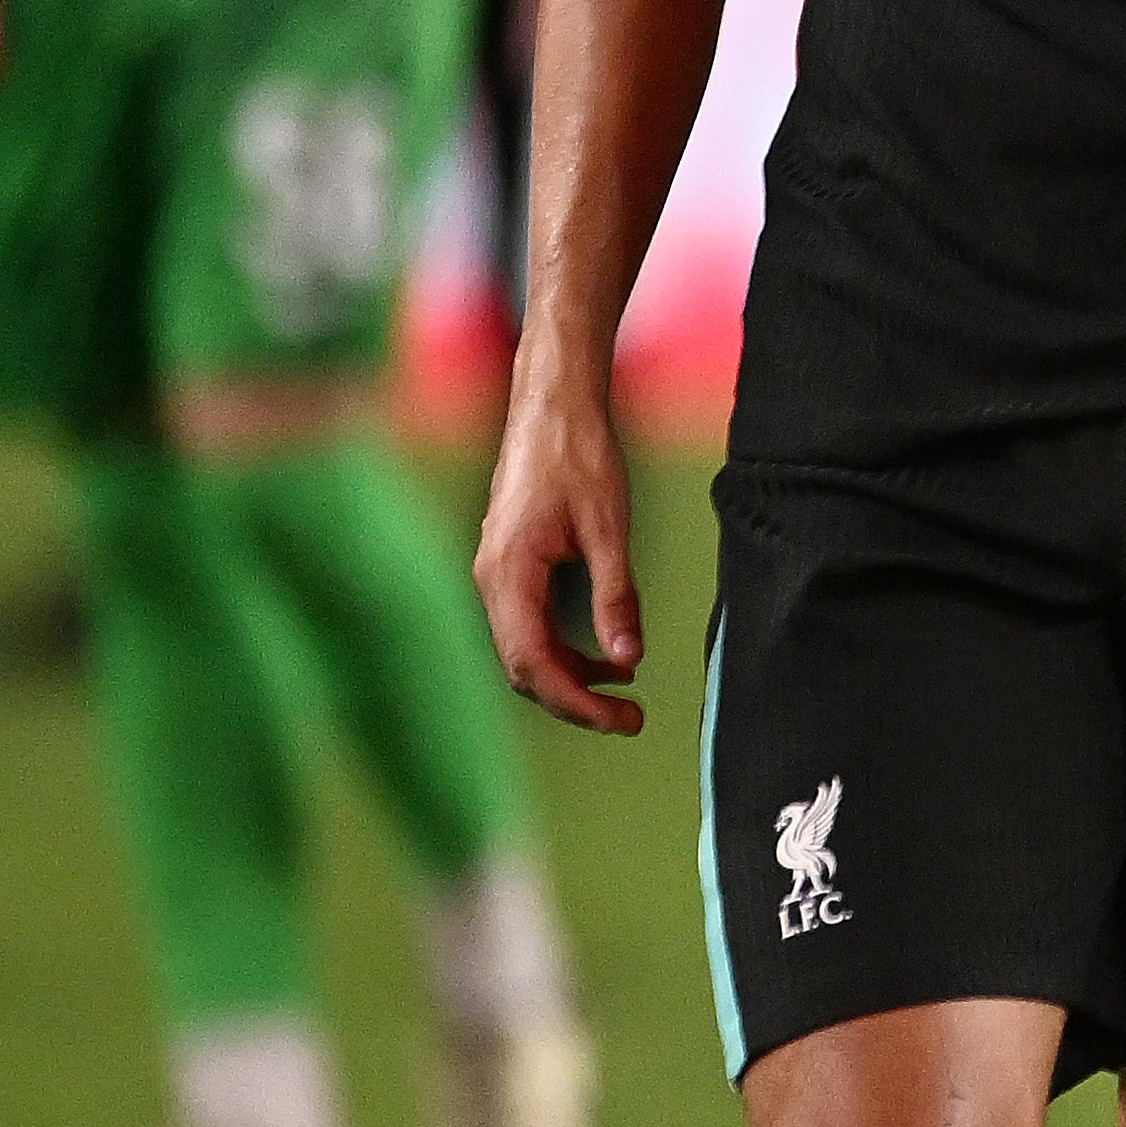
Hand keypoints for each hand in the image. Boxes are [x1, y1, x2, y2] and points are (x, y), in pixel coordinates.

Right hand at [474, 353, 643, 733]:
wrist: (552, 405)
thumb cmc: (579, 456)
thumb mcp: (609, 529)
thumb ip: (616, 596)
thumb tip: (628, 658)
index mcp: (508, 575)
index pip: (532, 663)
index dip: (575, 702)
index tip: (621, 721)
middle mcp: (492, 580)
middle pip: (524, 666)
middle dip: (576, 700)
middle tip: (632, 720)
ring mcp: (499, 573)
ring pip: (528, 648)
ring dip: (573, 677)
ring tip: (628, 695)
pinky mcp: (513, 565)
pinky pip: (533, 623)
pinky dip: (568, 647)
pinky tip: (610, 656)